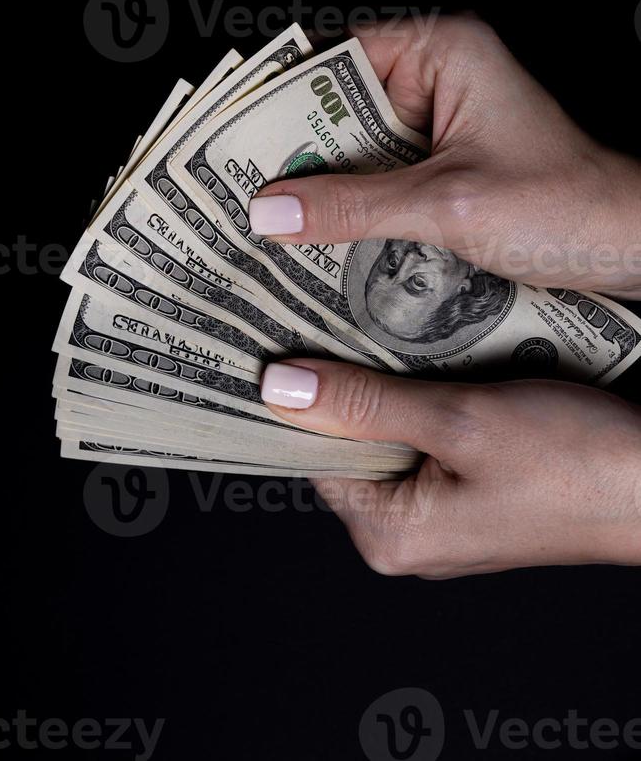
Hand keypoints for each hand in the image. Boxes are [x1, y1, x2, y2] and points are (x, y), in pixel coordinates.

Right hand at [250, 16, 640, 297]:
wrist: (625, 246)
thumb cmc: (562, 205)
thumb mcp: (445, 203)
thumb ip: (353, 205)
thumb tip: (270, 210)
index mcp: (442, 51)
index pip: (336, 59)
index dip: (281, 97)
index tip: (230, 135)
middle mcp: (437, 78)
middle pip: (340, 108)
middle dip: (296, 153)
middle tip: (239, 190)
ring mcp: (440, 124)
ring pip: (357, 150)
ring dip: (322, 186)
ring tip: (266, 219)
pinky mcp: (443, 166)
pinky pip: (380, 179)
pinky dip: (352, 207)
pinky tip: (317, 237)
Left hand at [261, 360, 640, 577]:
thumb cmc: (575, 461)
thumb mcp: (460, 420)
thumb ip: (366, 405)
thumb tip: (282, 389)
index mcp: (390, 535)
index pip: (313, 455)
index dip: (301, 395)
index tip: (287, 339)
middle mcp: (408, 537)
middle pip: (349, 447)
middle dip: (346, 386)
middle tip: (336, 321)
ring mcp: (441, 518)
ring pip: (389, 438)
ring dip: (388, 388)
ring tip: (382, 331)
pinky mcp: (471, 496)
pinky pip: (425, 443)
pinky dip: (422, 401)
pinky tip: (428, 360)